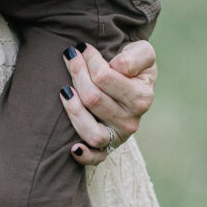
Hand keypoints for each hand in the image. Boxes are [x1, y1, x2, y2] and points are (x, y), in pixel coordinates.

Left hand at [59, 40, 157, 165]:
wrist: (131, 84)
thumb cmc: (132, 67)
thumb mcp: (142, 53)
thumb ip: (136, 55)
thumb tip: (119, 67)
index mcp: (142, 97)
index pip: (104, 78)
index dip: (89, 60)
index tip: (81, 48)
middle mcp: (131, 122)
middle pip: (93, 99)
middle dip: (77, 74)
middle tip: (69, 58)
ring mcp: (118, 137)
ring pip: (90, 130)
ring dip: (72, 108)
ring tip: (64, 90)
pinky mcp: (106, 149)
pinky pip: (95, 158)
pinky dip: (85, 155)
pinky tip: (73, 148)